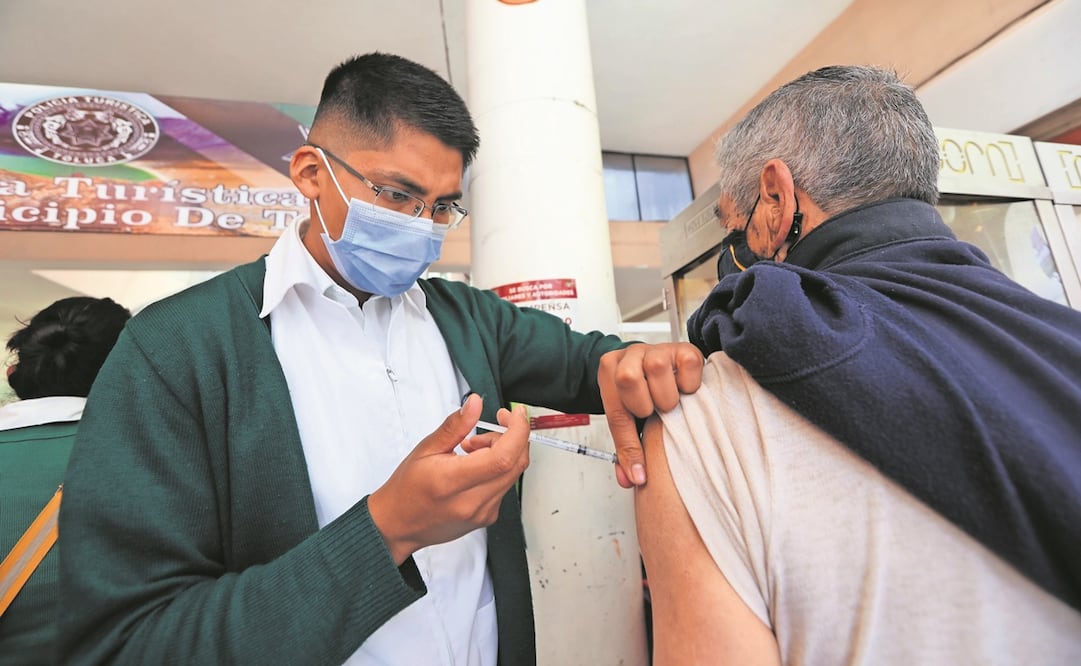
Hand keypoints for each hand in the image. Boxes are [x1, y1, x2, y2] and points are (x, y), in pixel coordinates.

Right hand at [368, 394, 529, 563]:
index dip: (517, 431)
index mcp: (452, 481)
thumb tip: (475, 403)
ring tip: (473, 449)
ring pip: (513, 474)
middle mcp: (472, 501)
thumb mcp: (426, 449)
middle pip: (515, 463)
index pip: (502, 457)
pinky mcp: (488, 517)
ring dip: (503, 452)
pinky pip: (505, 485)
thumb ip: (455, 425)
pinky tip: (476, 466)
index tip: (515, 414)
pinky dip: (498, 468)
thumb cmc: (407, 488)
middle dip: (512, 437)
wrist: (399, 525)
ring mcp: (483, 512)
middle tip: (491, 426)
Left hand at [598, 343, 703, 487]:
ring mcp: (658, 349)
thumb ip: (627, 447)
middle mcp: (631, 355)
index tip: (639, 471)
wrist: (653, 364)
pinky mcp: (684, 348)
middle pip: (628, 379)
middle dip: (645, 406)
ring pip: (657, 367)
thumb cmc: (640, 391)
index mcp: (609, 370)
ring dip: (667, 395)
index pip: (616, 412)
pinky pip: (688, 364)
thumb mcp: (628, 417)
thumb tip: (631, 477)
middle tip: (655, 412)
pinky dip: (690, 383)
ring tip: (670, 401)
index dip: (629, 445)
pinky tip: (685, 388)